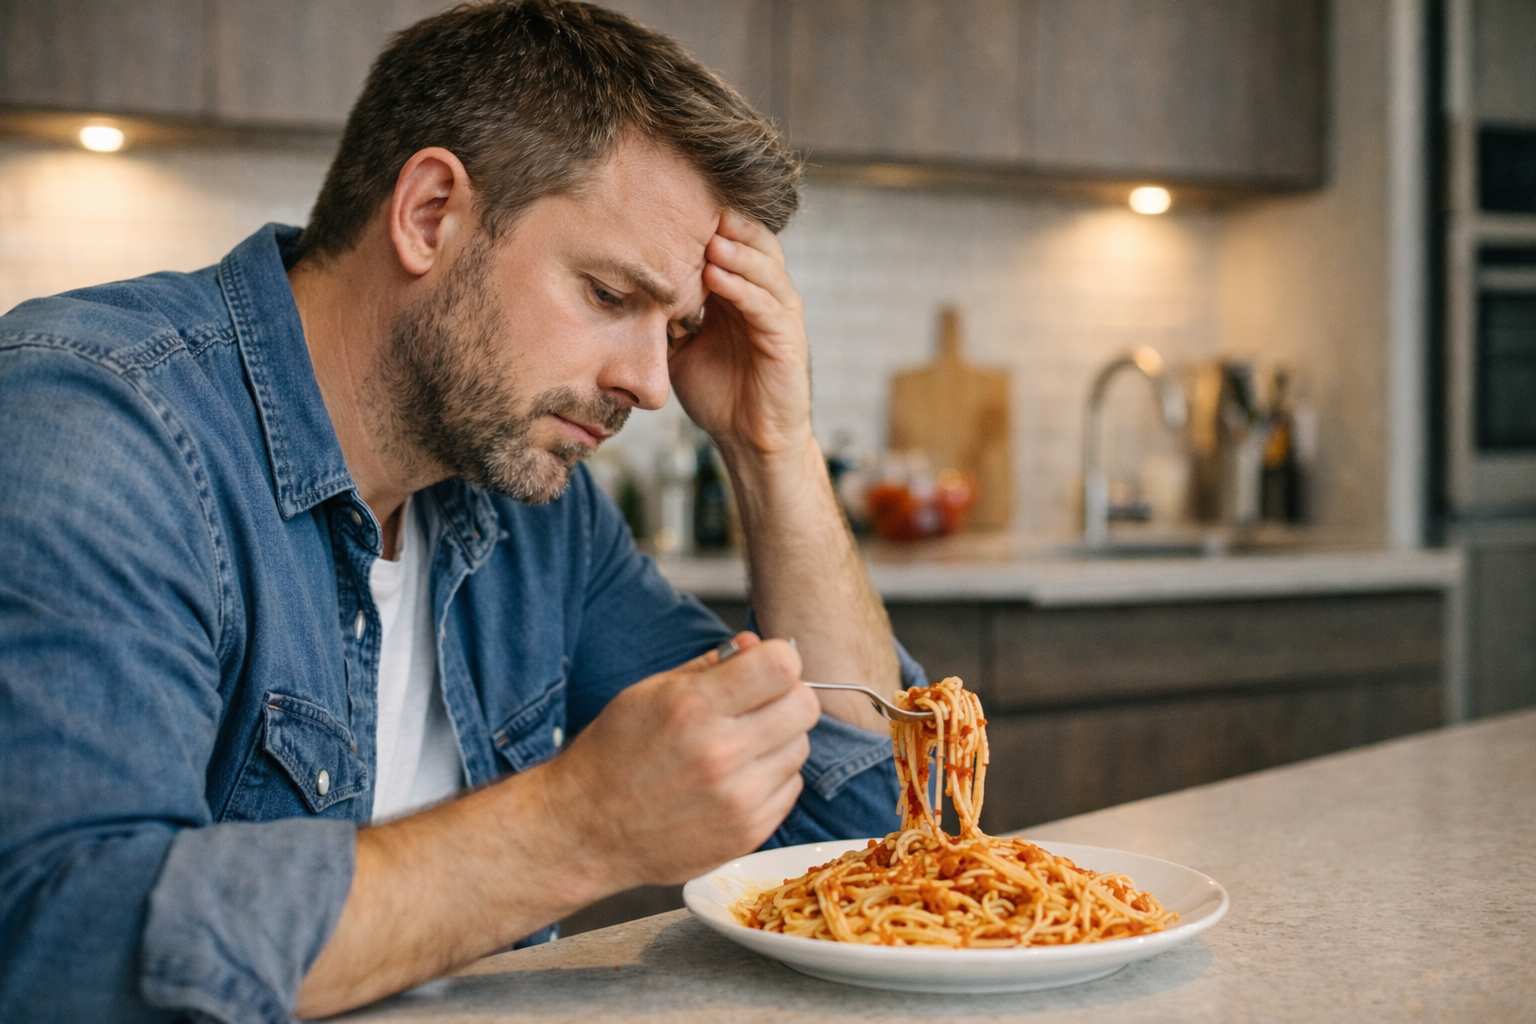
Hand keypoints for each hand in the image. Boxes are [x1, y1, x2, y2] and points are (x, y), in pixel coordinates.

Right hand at [544, 634, 819, 886]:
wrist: (587, 831)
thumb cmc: (614, 755)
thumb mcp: (648, 693)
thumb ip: (708, 665)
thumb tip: (754, 643)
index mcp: (693, 708)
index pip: (781, 665)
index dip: (778, 659)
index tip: (764, 667)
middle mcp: (720, 754)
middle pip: (804, 705)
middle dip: (786, 696)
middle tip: (758, 704)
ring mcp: (738, 799)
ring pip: (801, 747)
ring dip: (779, 739)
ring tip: (739, 745)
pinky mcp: (748, 833)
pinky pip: (791, 787)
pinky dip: (772, 777)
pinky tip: (736, 778)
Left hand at [668, 210, 812, 462]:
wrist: (748, 440)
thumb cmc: (717, 394)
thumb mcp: (680, 347)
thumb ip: (666, 315)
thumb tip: (630, 288)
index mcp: (740, 292)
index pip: (730, 241)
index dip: (706, 222)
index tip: (670, 204)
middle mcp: (763, 295)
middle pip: (754, 241)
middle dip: (727, 223)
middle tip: (694, 204)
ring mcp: (778, 314)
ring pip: (764, 267)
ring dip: (736, 250)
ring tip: (708, 237)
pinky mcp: (788, 338)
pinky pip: (766, 304)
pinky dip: (743, 287)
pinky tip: (717, 275)